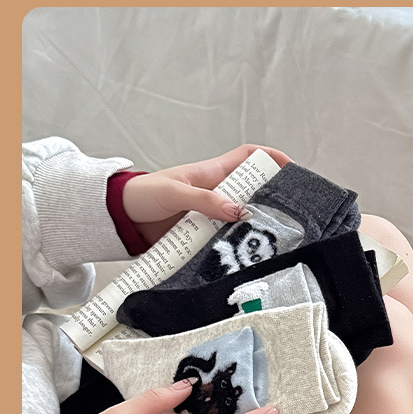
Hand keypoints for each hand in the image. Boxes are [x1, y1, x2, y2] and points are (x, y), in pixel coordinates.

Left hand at [122, 144, 292, 244]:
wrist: (122, 221)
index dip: (269, 157)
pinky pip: (226, 240)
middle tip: (289, 212)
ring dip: (255, 227)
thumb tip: (237, 210)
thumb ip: (205, 201)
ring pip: (242, 219)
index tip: (290, 167)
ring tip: (273, 239)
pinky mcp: (203, 236)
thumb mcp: (174, 193)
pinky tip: (246, 256)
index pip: (246, 158)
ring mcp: (211, 216)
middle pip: (252, 192)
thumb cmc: (142, 196)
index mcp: (210, 174)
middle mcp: (215, 194)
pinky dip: (237, 246)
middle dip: (271, 198)